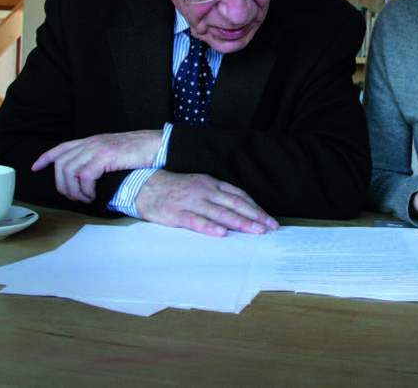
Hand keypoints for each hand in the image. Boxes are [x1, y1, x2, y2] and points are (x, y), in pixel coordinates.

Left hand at [31, 130, 162, 201]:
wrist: (155, 145)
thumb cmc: (139, 151)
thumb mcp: (114, 151)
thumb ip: (99, 158)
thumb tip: (88, 177)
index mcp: (92, 140)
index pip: (61, 147)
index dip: (46, 157)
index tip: (35, 167)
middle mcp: (91, 142)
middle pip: (61, 163)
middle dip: (61, 184)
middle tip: (73, 197)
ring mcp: (97, 148)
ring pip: (69, 171)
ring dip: (74, 190)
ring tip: (85, 199)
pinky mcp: (104, 156)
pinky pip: (85, 176)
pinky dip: (86, 190)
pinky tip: (94, 195)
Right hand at [135, 171, 278, 236]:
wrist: (146, 186)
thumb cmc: (176, 189)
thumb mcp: (200, 186)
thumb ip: (217, 196)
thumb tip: (238, 210)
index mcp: (212, 184)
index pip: (239, 196)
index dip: (255, 207)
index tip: (268, 219)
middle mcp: (205, 191)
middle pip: (235, 204)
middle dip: (255, 216)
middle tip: (271, 227)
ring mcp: (192, 202)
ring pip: (221, 213)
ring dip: (241, 223)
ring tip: (256, 231)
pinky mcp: (178, 214)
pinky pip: (197, 221)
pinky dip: (210, 227)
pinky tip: (222, 233)